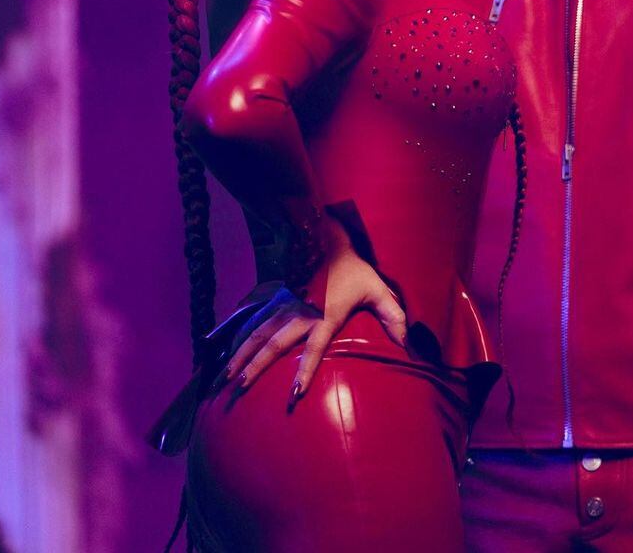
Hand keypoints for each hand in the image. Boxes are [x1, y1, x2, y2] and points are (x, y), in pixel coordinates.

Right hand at [224, 252, 406, 402]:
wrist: (326, 238)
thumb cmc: (353, 268)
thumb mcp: (377, 288)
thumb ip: (393, 315)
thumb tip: (408, 342)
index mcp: (325, 315)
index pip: (314, 348)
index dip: (305, 371)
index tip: (295, 394)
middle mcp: (300, 314)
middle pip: (275, 344)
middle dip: (256, 368)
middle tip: (237, 390)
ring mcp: (284, 306)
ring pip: (259, 334)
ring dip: (242, 356)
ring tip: (224, 378)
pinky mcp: (277, 300)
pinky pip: (256, 322)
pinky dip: (240, 338)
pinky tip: (227, 354)